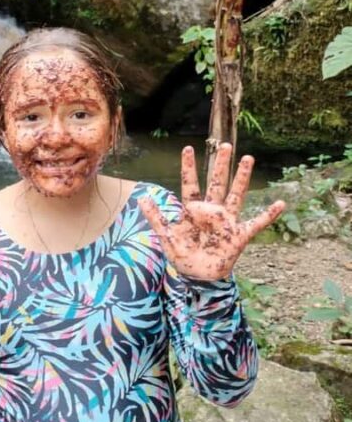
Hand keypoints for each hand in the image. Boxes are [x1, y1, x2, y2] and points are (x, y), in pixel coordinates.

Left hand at [139, 143, 284, 280]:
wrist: (197, 277)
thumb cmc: (182, 255)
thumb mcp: (166, 235)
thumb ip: (155, 217)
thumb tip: (141, 198)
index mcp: (193, 209)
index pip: (190, 183)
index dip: (189, 167)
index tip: (188, 148)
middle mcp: (211, 211)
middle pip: (216, 182)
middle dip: (220, 164)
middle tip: (225, 145)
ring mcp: (226, 221)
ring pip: (236, 194)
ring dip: (242, 177)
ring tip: (248, 158)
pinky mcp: (238, 235)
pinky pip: (256, 223)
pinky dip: (268, 215)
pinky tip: (281, 204)